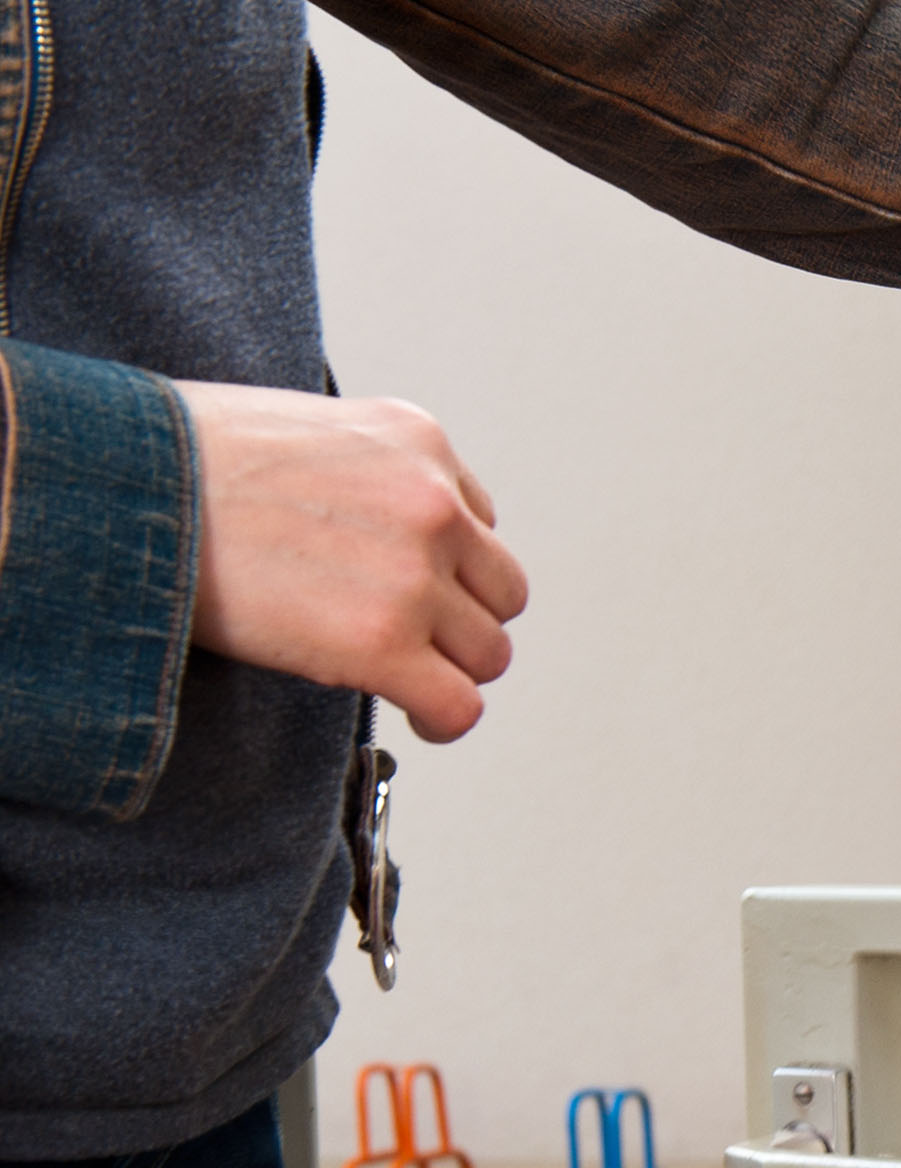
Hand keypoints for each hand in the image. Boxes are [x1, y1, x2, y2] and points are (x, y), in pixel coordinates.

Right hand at [178, 385, 527, 740]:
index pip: (476, 521)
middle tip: (411, 639)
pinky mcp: (383, 642)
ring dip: (449, 669)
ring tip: (404, 676)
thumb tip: (374, 530)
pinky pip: (458, 703)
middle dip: (459, 620)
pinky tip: (418, 719)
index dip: (444, 564)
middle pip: (498, 592)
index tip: (407, 586)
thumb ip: (364, 475)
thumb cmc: (177, 455)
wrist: (118, 481)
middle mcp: (431, 503)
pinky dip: (446, 720)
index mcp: (417, 441)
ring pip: (487, 652)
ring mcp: (412, 575)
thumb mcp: (302, 430)